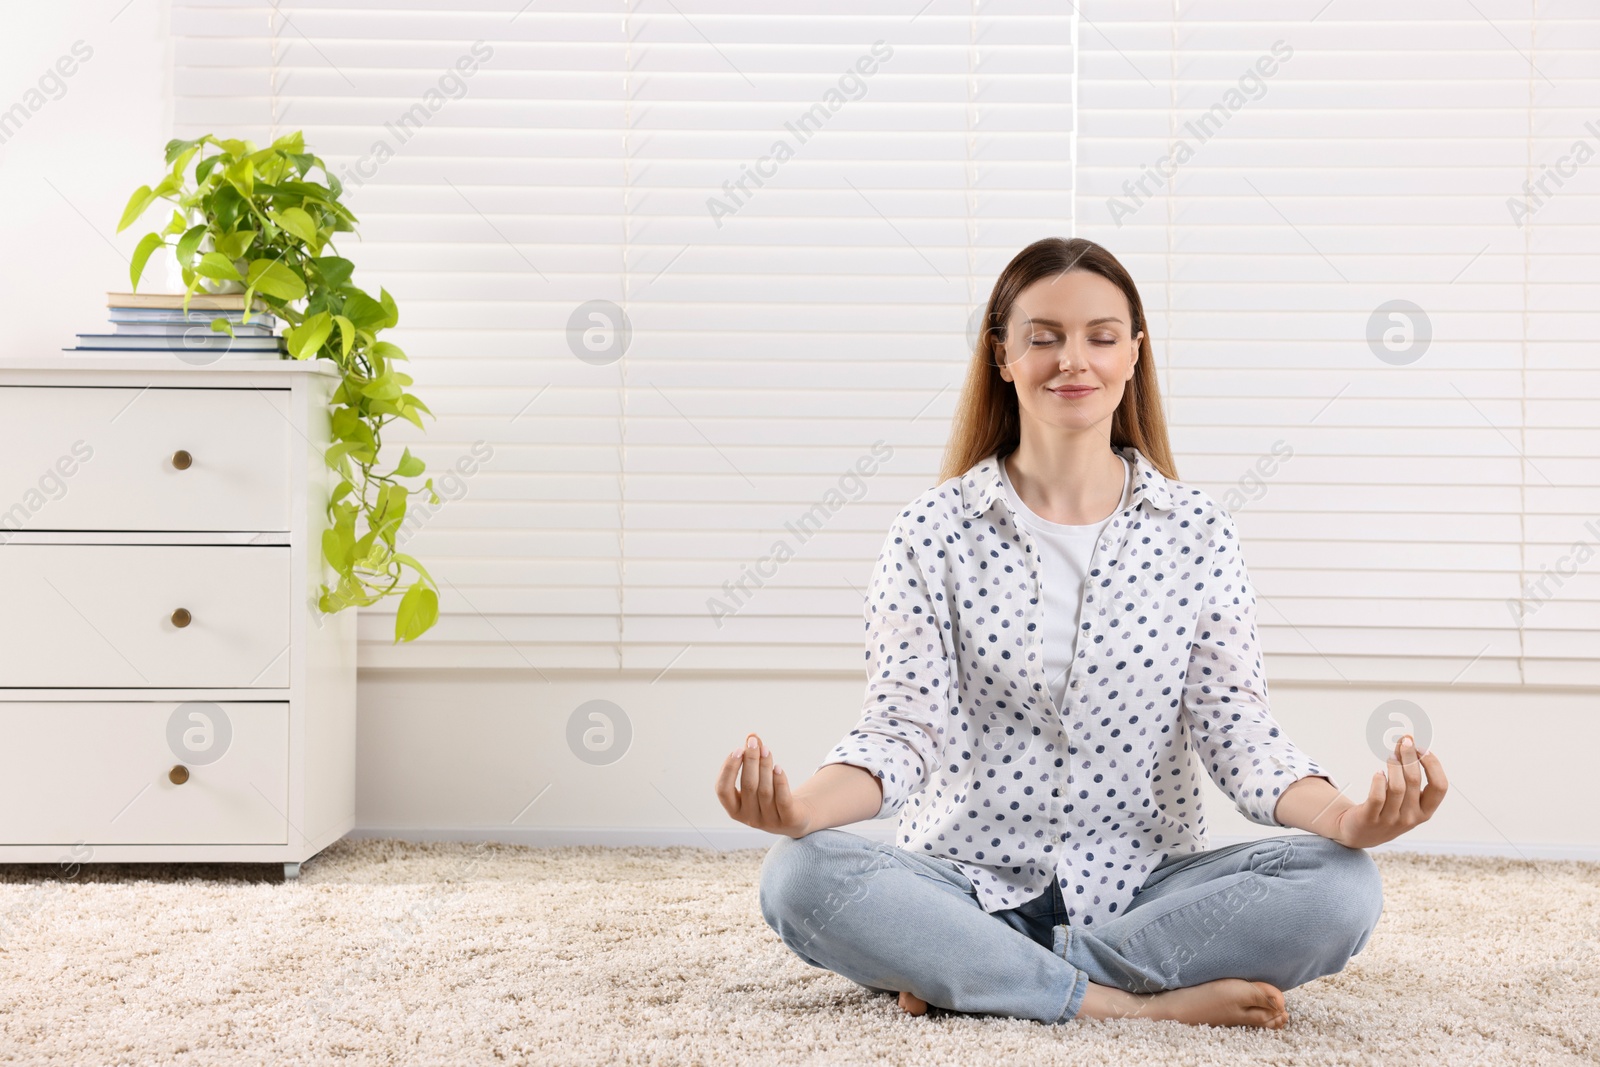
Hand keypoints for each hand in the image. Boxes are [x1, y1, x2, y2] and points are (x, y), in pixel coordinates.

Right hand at [715, 732, 811, 837]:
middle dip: (750, 761)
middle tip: (754, 742)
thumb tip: (752, 736)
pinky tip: (778, 767)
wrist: (794, 818)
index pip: (723, 790)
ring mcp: (769, 821)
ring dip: (765, 766)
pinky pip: (783, 800)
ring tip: (766, 749)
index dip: (728, 769)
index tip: (737, 750)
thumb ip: (752, 759)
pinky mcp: (788, 820)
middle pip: (748, 786)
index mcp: (735, 809)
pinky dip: (780, 782)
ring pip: (765, 790)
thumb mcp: (758, 780)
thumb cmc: (770, 795)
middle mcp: (749, 818)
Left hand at [1333, 733, 1446, 848]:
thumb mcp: (1406, 798)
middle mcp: (1411, 817)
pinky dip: (1378, 781)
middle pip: (1415, 781)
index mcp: (1426, 811)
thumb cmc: (1388, 808)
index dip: (1433, 765)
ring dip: (1394, 765)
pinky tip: (1378, 773)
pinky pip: (1377, 797)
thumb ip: (1410, 775)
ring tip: (1390, 755)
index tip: (1423, 748)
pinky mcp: (1370, 818)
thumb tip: (1410, 742)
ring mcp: (1391, 819)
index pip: (1440, 786)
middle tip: (1404, 740)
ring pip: (1397, 787)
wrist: (1361, 833)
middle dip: (1410, 756)